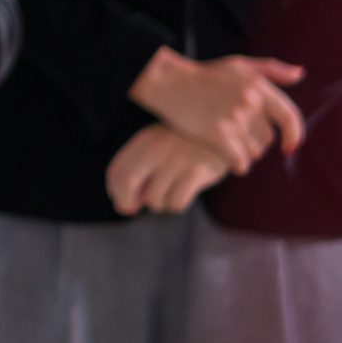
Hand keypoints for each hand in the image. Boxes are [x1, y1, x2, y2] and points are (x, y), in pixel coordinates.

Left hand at [106, 124, 231, 214]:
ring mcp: (177, 159)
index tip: (125, 202)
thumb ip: (139, 173)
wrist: (225, 133)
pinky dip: (177, 203)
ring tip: (171, 191)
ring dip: (160, 203)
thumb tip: (124, 208)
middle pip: (127, 183)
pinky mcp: (196, 171)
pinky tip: (185, 192)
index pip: (116, 171)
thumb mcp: (160, 150)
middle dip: (126, 202)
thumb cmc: (187, 147)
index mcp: (144, 141)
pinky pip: (175, 203)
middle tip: (132, 209)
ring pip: (154, 199)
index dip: (115, 192)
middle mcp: (157, 148)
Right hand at [128, 47, 305, 174]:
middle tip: (242, 140)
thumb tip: (300, 74)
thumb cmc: (205, 74)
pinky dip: (239, 166)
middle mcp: (248, 102)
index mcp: (258, 85)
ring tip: (233, 147)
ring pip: (254, 151)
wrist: (169, 82)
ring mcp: (232, 119)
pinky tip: (233, 163)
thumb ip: (272, 69)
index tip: (291, 146)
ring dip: (247, 154)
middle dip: (258, 142)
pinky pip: (240, 161)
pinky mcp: (216, 134)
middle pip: (268, 138)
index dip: (295, 134)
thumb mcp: (239, 65)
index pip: (289, 116)